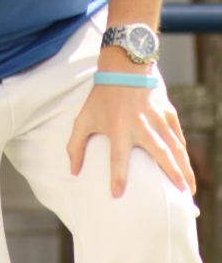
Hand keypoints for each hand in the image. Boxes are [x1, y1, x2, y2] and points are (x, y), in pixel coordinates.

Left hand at [66, 81, 196, 198]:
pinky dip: (183, 152)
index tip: (117, 195)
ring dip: (184, 168)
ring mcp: (157, 118)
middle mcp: (140, 125)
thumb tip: (73, 171)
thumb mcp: (84, 118)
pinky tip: (186, 165)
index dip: (117, 177)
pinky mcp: (167, 112)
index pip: (117, 158)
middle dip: (172, 174)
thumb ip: (76, 144)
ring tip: (189, 189)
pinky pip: (178, 136)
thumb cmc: (102, 95)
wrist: (124, 66)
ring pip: (175, 147)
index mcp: (119, 128)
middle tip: (180, 196)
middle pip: (160, 153)